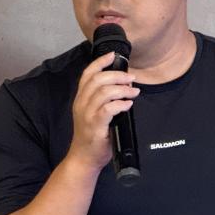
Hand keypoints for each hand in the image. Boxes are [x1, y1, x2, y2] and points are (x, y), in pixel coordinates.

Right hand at [67, 51, 139, 170]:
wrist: (84, 158)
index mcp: (80, 99)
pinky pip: (108, 109)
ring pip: (104, 92)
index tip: (113, 55)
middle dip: (117, 75)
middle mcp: (81, 104)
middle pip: (98, 80)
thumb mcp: (94, 114)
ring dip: (122, 89)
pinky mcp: (95, 126)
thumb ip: (103, 100)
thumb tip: (123, 86)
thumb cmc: (92, 137)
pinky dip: (120, 104)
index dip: (100, 62)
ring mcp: (87, 115)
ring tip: (134, 91)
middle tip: (131, 78)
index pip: (87, 75)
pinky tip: (128, 104)